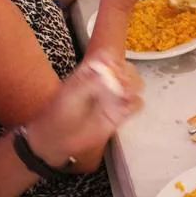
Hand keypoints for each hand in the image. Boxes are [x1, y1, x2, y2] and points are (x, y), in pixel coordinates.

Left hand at [26, 51, 143, 163]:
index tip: (112, 69)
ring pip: (135, 83)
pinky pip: (136, 103)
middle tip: (122, 83)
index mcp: (90, 72)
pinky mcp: (120, 112)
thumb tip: (109, 75)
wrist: (59, 139)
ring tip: (125, 94)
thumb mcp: (71, 96)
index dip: (112, 59)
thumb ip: (89, 84)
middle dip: (127, 72)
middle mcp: (105, 81)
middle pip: (125, 67)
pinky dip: (135, 103)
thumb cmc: (60, 114)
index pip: (107, 56)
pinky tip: (125, 109)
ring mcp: (114, 96)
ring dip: (134, 85)